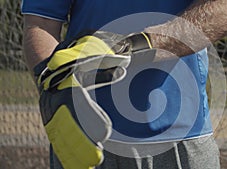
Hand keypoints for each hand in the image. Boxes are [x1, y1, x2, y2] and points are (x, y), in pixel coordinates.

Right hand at [34, 31, 151, 168]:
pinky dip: (64, 152)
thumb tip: (124, 66)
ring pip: (60, 136)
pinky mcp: (50, 122)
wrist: (48, 69)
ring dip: (72, 153)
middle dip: (81, 144)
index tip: (104, 134)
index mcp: (68, 86)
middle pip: (69, 127)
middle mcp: (58, 102)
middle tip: (96, 158)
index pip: (79, 106)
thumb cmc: (74, 64)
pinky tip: (74, 164)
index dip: (91, 121)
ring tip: (86, 165)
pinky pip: (56, 139)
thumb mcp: (89, 59)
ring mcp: (52, 114)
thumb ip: (105, 67)